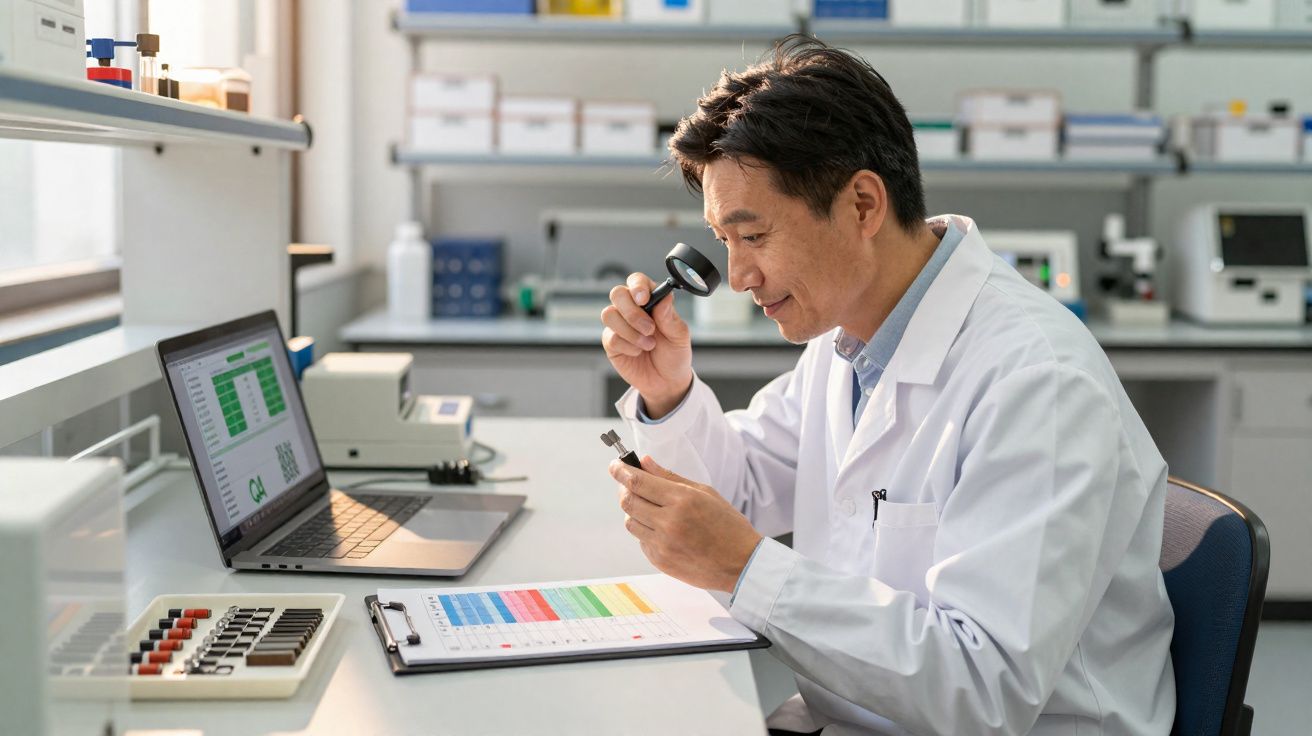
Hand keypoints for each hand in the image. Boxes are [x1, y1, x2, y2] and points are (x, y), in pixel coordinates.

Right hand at [600, 272, 692, 417]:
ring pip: (609, 314)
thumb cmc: (674, 355)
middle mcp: (632, 309)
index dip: (637, 286)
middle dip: (632, 312)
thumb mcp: (680, 336)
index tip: (644, 299)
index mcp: (651, 300)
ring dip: (631, 332)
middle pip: (617, 294)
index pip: (637, 281)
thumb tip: (665, 296)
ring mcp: (619, 325)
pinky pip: (611, 337)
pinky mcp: (611, 342)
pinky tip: (638, 352)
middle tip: (650, 328)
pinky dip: (628, 346)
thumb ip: (670, 317)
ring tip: (649, 344)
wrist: (667, 382)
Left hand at [609, 455, 762, 592]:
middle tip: (628, 483)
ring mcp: (662, 544)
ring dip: (634, 511)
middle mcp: (668, 522)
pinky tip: (662, 528)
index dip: (621, 470)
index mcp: (682, 500)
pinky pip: (641, 540)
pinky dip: (645, 531)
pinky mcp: (660, 561)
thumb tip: (645, 462)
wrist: (741, 563)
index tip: (615, 465)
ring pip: (630, 522)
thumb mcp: (704, 492)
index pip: (638, 481)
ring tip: (649, 507)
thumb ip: (671, 477)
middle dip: (623, 488)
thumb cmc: (728, 525)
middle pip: (628, 501)